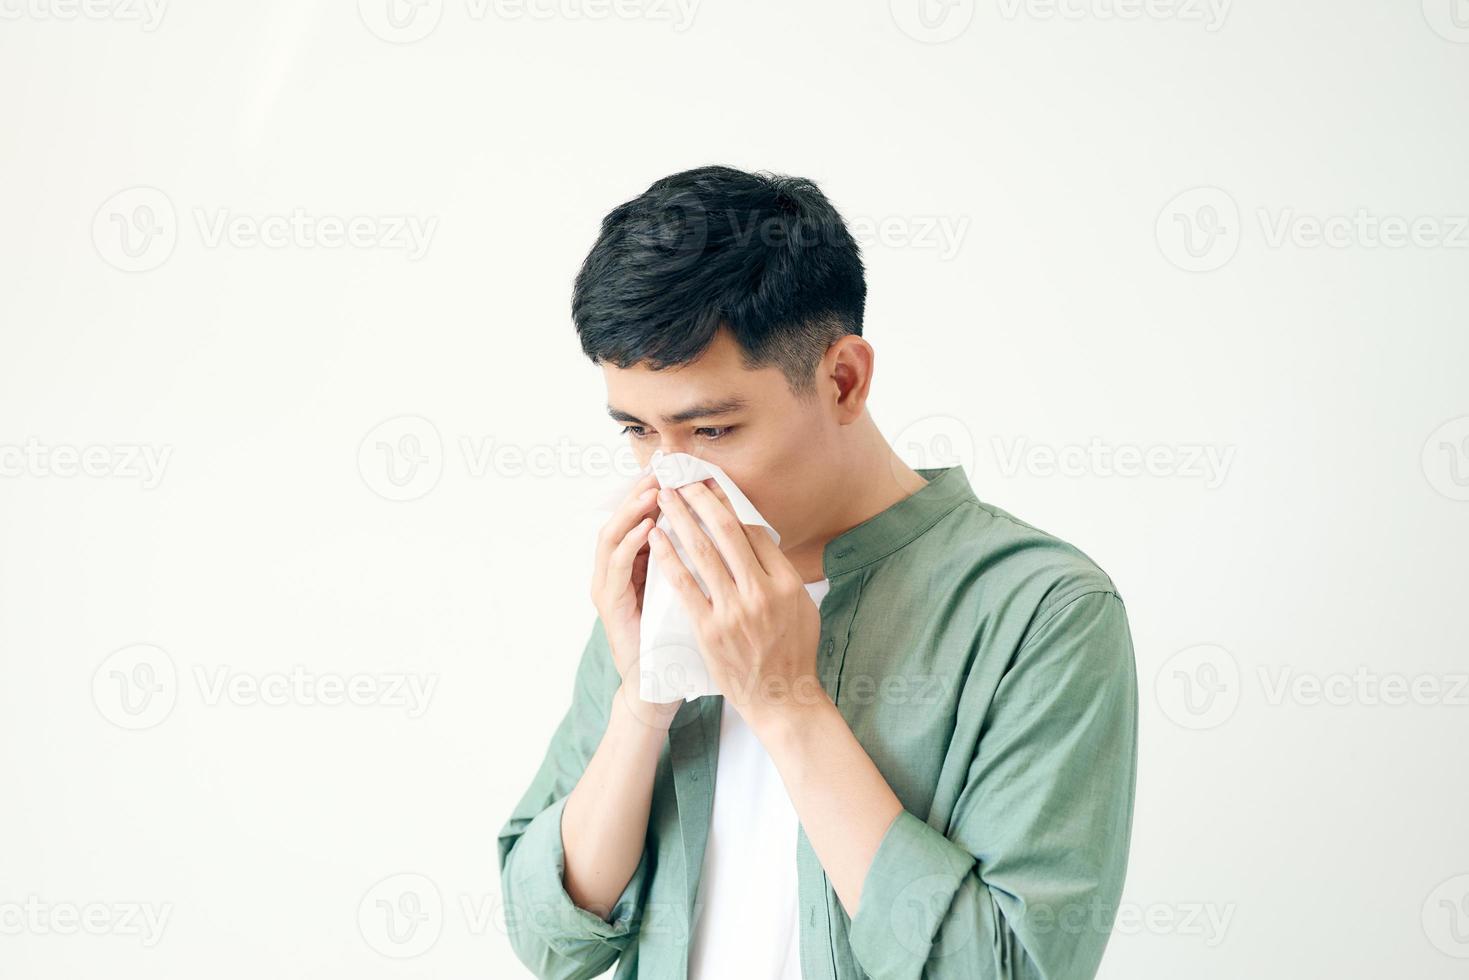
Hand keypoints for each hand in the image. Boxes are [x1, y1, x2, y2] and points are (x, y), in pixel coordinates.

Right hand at [590, 470, 683, 729]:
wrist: (660, 685)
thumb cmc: (678, 640)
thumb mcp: (688, 591)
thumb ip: (693, 560)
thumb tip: (723, 525)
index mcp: (637, 565)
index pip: (641, 517)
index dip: (656, 492)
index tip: (678, 470)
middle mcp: (618, 572)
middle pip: (622, 519)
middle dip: (641, 492)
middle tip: (662, 470)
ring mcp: (609, 588)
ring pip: (612, 537)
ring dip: (632, 511)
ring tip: (653, 491)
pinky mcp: (610, 608)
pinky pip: (617, 569)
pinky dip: (630, 545)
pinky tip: (647, 528)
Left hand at [646, 478, 825, 734]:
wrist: (781, 698)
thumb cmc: (791, 651)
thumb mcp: (800, 605)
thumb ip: (780, 571)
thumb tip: (759, 537)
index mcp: (786, 581)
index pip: (753, 530)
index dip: (728, 502)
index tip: (709, 484)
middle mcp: (761, 592)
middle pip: (727, 532)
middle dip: (701, 500)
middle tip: (681, 480)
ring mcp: (735, 611)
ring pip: (702, 552)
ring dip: (680, 519)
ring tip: (664, 499)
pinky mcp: (709, 630)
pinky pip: (684, 585)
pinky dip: (668, 557)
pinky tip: (655, 538)